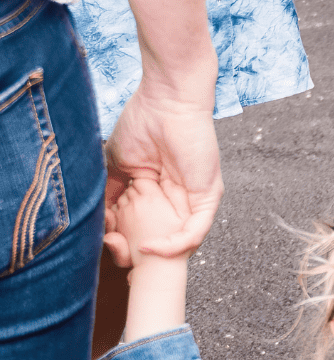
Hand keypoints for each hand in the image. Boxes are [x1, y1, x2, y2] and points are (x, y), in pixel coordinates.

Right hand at [104, 85, 221, 264]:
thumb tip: (98, 222)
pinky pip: (194, 232)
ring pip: (179, 243)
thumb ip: (110, 194)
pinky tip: (148, 247)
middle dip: (138, 257)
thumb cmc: (143, 125)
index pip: (146, 229)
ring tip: (129, 257)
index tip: (105, 246)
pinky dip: (172, 245)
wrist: (165, 101)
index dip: (125, 244)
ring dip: (153, 256)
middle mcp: (179, 201)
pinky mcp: (208, 197)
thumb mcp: (118, 166)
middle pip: (163, 242)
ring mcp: (195, 200)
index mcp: (159, 195)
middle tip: (116, 257)